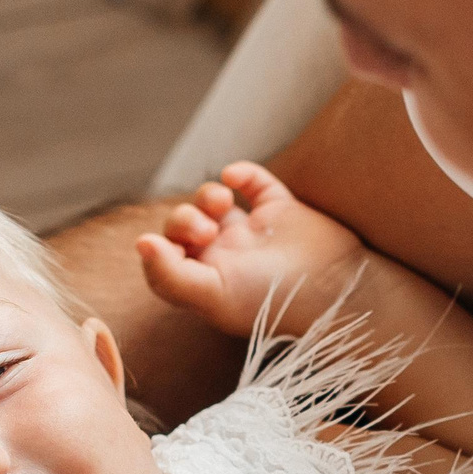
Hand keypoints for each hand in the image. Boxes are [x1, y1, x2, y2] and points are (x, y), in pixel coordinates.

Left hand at [136, 161, 365, 339]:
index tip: (170, 248)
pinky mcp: (281, 210)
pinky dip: (241, 173)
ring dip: (205, 195)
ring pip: (212, 202)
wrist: (332, 290)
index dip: (159, 249)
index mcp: (206, 282)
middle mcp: (225, 258)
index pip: (164, 258)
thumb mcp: (212, 295)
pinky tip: (236, 179)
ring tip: (219, 205)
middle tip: (206, 232)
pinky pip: (253, 182)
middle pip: (184, 225)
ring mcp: (253, 233)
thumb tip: (140, 243)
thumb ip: (169, 275)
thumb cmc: (269, 300)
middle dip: (184, 220)